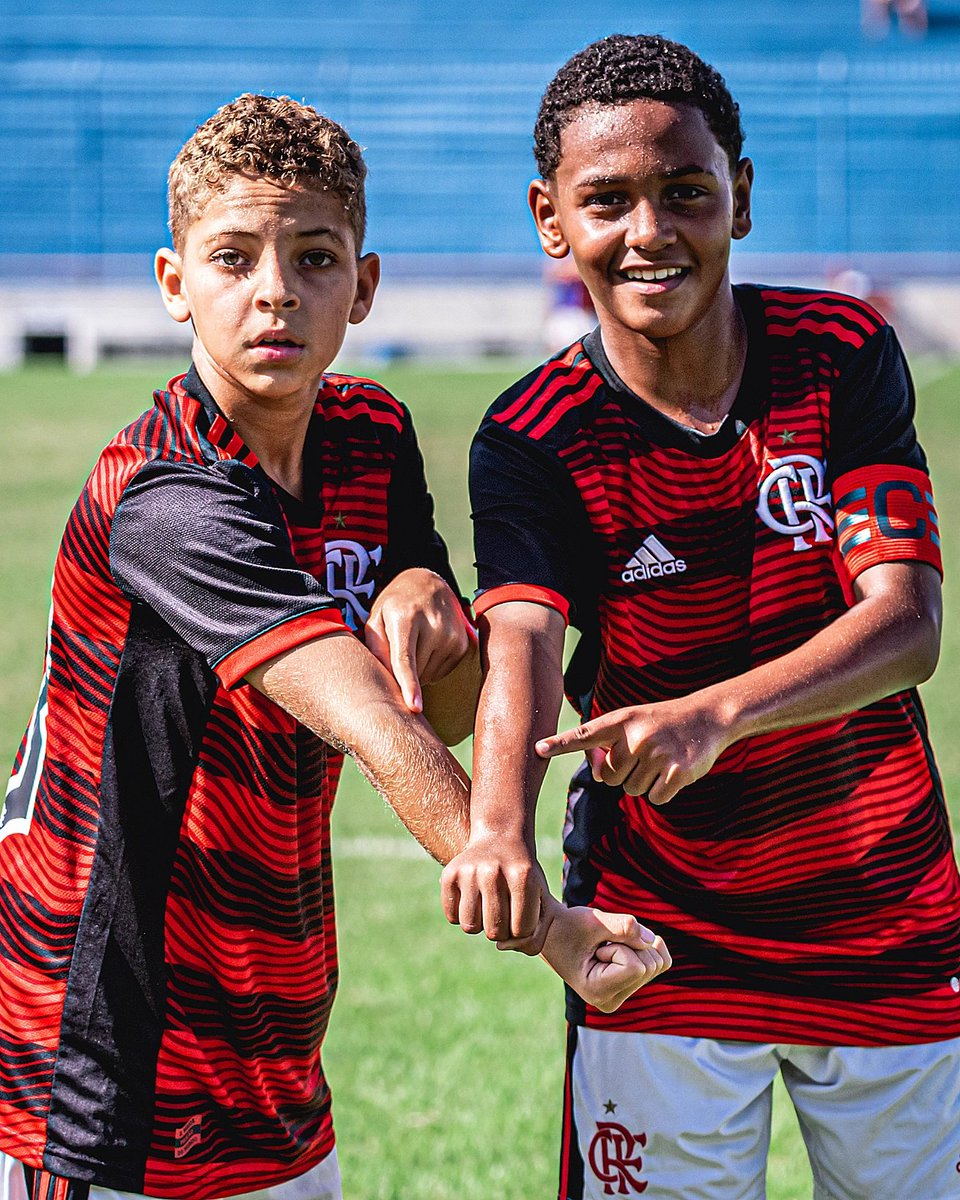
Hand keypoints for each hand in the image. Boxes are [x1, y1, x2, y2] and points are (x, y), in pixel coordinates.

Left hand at [365, 568, 474, 712]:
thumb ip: (375, 647)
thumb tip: (384, 678)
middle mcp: (432, 626)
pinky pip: (441, 672)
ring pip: (429, 675)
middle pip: (416, 672)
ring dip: (418, 670)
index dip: (410, 686)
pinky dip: (431, 667)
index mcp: (405, 619)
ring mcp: (451, 634)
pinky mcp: (462, 643)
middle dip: (403, 672)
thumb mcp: (377, 618)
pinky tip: (428, 646)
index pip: (406, 659)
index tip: (415, 708)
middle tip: (400, 646)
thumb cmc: (396, 606)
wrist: (429, 585)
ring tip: (416, 642)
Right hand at [440, 835, 547, 946]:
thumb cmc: (523, 877)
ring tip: (487, 907)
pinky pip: (452, 917)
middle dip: (501, 930)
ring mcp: (469, 871)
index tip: (522, 915)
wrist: (500, 838)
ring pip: (470, 927)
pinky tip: (472, 899)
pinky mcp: (449, 874)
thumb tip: (501, 947)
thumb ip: (535, 936)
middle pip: (494, 932)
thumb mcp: (540, 898)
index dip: (522, 930)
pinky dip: (461, 915)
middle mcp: (494, 872)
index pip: (521, 931)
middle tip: (503, 911)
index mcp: (522, 876)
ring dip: (479, 924)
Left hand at [535, 697, 728, 803]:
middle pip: (609, 778)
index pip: (585, 735)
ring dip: (644, 781)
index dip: (561, 744)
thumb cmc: (661, 723)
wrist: (707, 717)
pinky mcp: (677, 772)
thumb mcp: (633, 723)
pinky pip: (654, 799)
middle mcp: (636, 736)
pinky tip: (673, 772)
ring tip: (660, 759)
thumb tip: (598, 774)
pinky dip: (662, 792)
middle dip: (622, 774)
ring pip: (631, 790)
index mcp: (620, 721)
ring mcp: (657, 753)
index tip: (538, 749)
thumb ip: (610, 745)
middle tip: (643, 756)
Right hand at [537, 898, 670, 1012]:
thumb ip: (623, 927)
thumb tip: (653, 940)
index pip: (635, 968)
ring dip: (635, 944)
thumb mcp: (592, 921)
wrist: (552, 933)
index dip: (620, 945)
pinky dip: (648, 946)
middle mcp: (610, 1001)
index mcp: (597, 992)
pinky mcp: (629, 987)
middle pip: (649, 966)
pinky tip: (624, 945)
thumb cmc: (567, 926)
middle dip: (629, 944)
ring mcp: (621, 996)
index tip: (595, 947)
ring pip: (657, 963)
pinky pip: (660, 963)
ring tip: (604, 946)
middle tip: (599, 944)